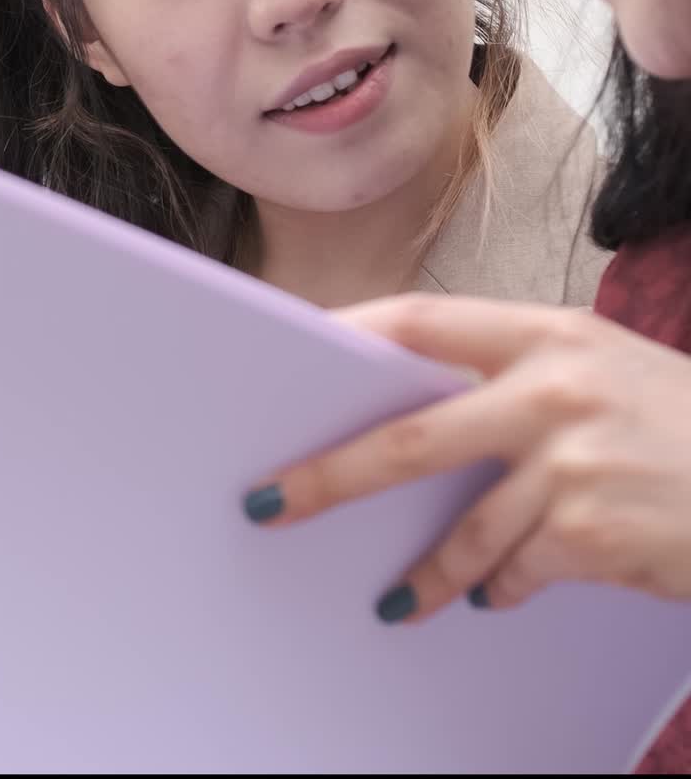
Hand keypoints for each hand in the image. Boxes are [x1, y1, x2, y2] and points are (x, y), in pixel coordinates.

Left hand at [244, 295, 690, 620]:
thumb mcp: (602, 368)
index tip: (292, 355)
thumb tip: (422, 417)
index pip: (421, 322)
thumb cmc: (678, 420)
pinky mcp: (588, 530)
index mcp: (548, 332)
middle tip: (272, 502)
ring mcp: (570, 460)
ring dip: (427, 573)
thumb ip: (520, 381)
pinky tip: (501, 594)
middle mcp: (552, 387)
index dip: (349, 335)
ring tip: (400, 600)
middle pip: (410, 434)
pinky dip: (500, 588)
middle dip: (332, 474)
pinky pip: (514, 571)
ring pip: (463, 528)